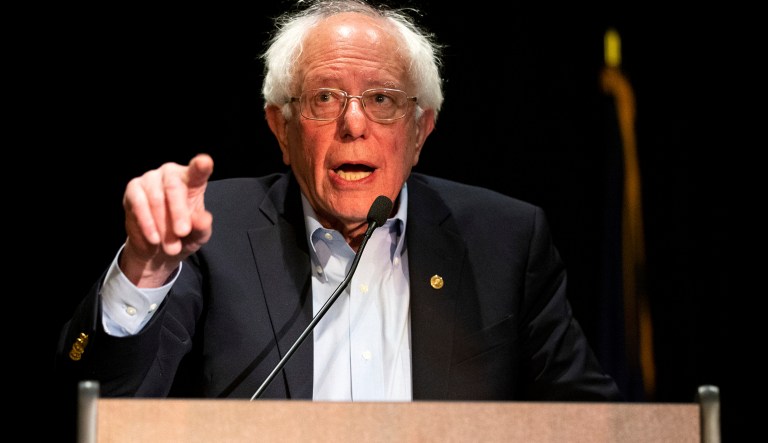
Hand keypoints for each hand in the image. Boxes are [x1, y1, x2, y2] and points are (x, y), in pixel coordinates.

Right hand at [120, 153, 213, 286]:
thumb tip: (203, 219)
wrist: (158, 248)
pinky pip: (138, 203)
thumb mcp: (198, 236)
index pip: (198, 171)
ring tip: (170, 246)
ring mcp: (151, 178)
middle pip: (174, 187)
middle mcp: (171, 173)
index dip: (201, 166)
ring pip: (156, 198)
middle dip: (178, 213)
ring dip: (163, 225)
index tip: (205, 162)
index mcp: (193, 180)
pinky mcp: (133, 189)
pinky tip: (154, 239)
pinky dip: (147, 222)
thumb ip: (202, 226)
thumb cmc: (183, 236)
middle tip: (182, 233)